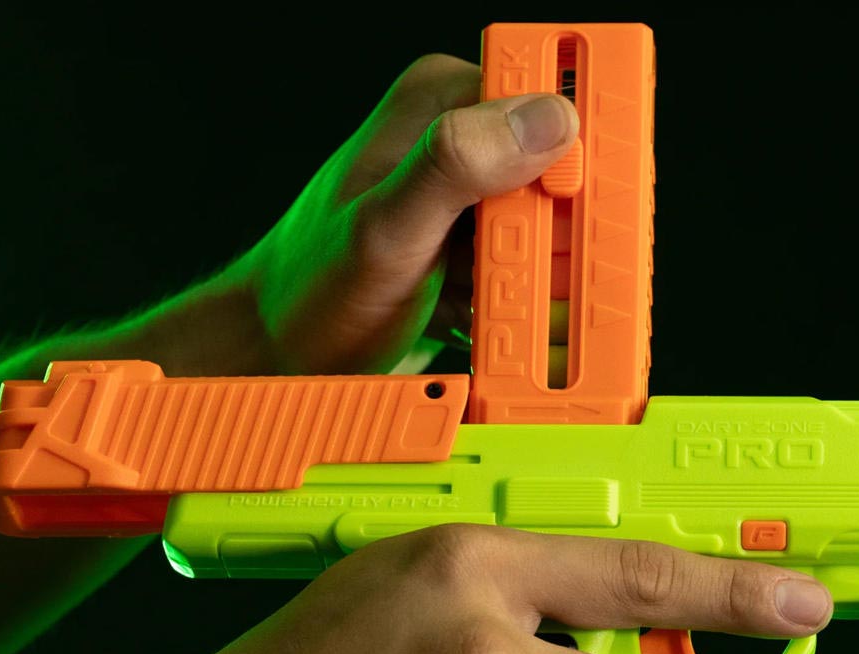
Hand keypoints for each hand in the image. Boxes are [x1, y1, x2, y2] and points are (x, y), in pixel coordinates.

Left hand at [246, 54, 578, 374]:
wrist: (280, 349)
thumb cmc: (312, 291)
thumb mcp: (386, 229)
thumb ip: (458, 165)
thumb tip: (547, 120)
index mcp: (442, 102)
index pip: (552, 98)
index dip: (578, 158)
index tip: (567, 216)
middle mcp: (463, 136)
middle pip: (565, 170)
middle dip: (561, 232)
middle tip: (518, 276)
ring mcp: (473, 193)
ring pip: (556, 222)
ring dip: (544, 274)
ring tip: (494, 303)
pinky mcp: (476, 242)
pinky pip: (534, 263)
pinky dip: (527, 297)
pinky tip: (491, 316)